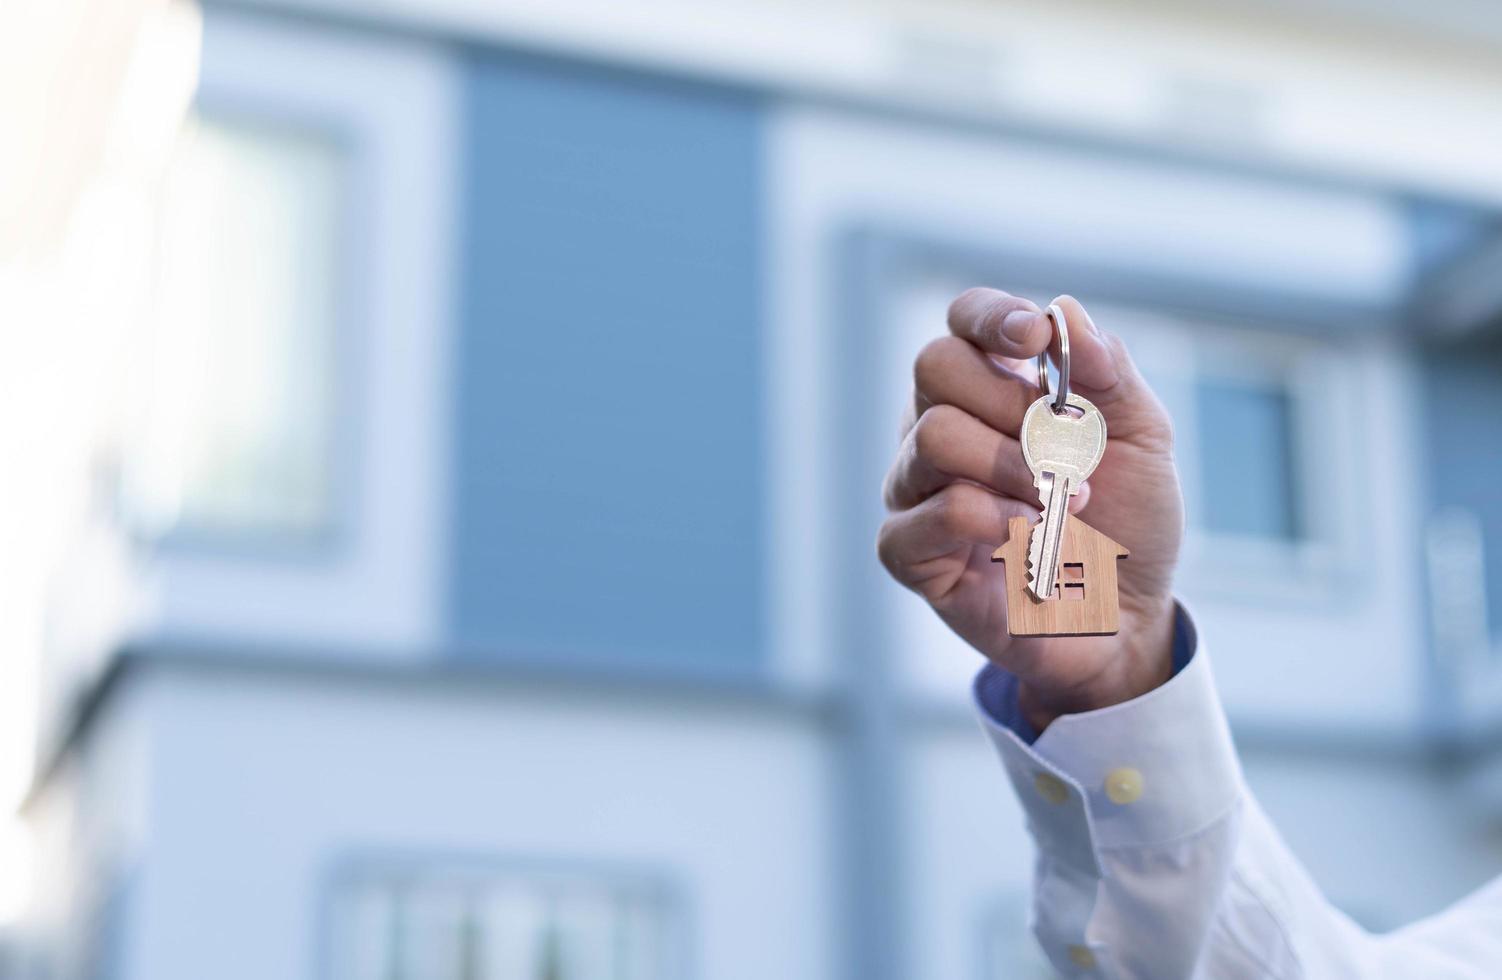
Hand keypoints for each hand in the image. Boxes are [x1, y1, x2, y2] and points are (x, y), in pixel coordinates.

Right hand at [877, 290, 1183, 730]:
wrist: (1128, 619)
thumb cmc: (1128, 524)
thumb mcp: (1142, 438)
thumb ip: (1109, 372)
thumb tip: (1063, 312)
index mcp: (992, 388)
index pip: (963, 321)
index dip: (991, 317)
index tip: (1036, 340)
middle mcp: (940, 427)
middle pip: (935, 366)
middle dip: (1013, 402)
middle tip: (1063, 450)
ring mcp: (917, 489)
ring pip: (933, 436)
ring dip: (1012, 466)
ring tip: (1061, 503)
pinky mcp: (911, 553)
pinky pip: (927, 514)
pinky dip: (989, 521)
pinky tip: (1027, 540)